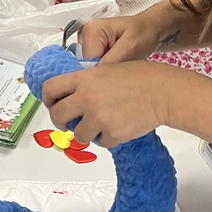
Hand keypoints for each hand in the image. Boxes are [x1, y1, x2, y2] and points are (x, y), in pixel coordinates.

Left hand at [41, 60, 174, 147]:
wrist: (163, 92)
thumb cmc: (140, 77)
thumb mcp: (107, 69)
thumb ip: (87, 81)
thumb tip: (72, 93)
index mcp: (83, 79)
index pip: (50, 89)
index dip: (48, 98)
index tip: (53, 103)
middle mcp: (86, 98)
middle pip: (57, 116)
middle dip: (61, 121)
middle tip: (68, 122)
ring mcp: (98, 118)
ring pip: (78, 134)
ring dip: (86, 132)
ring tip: (101, 123)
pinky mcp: (112, 134)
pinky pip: (101, 142)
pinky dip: (107, 138)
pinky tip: (118, 126)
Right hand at [78, 15, 161, 62]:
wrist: (147, 28)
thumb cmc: (143, 33)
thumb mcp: (131, 46)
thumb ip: (113, 59)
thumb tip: (96, 73)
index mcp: (91, 29)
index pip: (87, 60)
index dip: (102, 70)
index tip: (119, 70)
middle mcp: (84, 33)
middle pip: (85, 63)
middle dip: (103, 68)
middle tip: (122, 64)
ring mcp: (85, 40)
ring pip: (88, 65)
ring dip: (104, 68)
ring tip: (119, 61)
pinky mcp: (89, 47)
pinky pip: (92, 64)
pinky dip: (104, 66)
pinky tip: (115, 61)